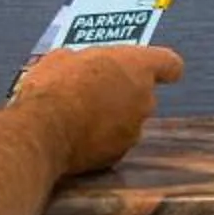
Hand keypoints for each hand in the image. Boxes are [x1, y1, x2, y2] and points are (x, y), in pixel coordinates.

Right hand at [12, 43, 184, 176]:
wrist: (43, 130)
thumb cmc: (55, 86)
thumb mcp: (62, 58)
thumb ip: (83, 61)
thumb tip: (74, 65)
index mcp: (137, 67)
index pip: (170, 64)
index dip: (163, 67)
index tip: (158, 70)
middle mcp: (144, 99)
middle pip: (144, 94)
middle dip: (122, 93)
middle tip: (92, 90)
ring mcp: (133, 131)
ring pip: (128, 121)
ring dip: (110, 118)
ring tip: (78, 116)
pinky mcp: (118, 156)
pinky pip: (113, 143)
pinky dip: (98, 141)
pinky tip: (75, 136)